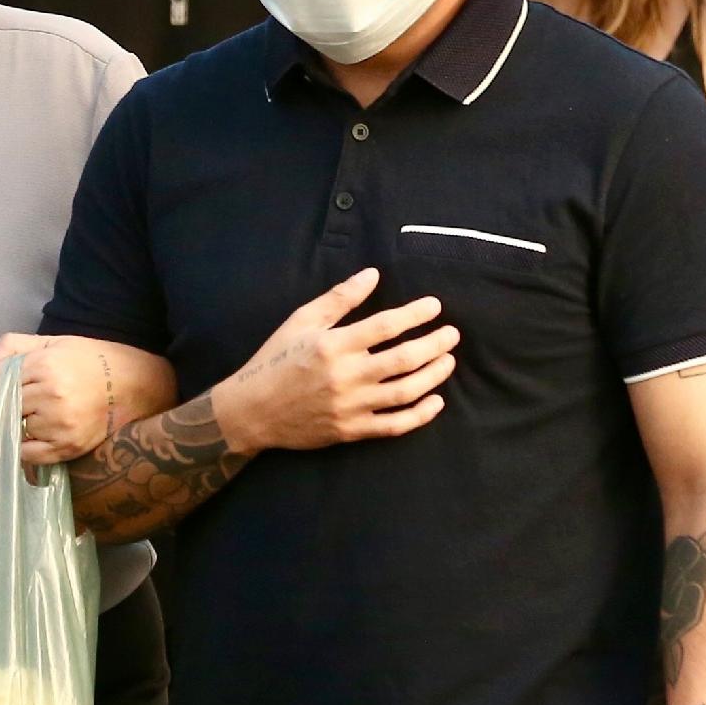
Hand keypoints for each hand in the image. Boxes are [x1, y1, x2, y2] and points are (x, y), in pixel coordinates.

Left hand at [0, 333, 174, 465]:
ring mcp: (59, 424)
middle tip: (23, 398)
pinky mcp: (67, 447)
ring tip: (37, 413)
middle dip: (4, 401)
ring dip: (17, 422)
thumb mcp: (52, 343)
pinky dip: (25, 446)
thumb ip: (11, 347)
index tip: (5, 382)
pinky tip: (37, 433)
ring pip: (13, 427)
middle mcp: (51, 395)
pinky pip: (27, 455)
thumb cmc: (88, 360)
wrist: (133, 385)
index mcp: (46, 365)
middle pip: (1, 404)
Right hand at [215, 268, 457, 453]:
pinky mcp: (352, 430)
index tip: (435, 306)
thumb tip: (373, 274)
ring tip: (448, 361)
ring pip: (406, 392)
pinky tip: (435, 401)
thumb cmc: (276, 360)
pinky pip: (395, 426)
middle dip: (434, 344)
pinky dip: (420, 415)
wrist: (252, 411)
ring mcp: (351, 407)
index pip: (386, 327)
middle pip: (404, 359)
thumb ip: (339, 298)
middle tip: (452, 334)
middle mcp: (346, 376)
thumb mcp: (301, 321)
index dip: (415, 314)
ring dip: (434, 375)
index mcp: (333, 346)